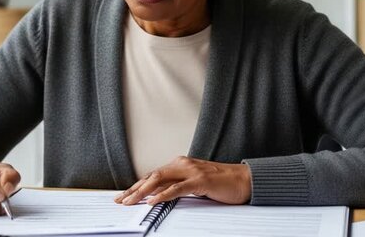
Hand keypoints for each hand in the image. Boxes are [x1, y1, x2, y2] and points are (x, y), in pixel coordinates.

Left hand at [114, 156, 251, 205]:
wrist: (244, 180)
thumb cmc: (221, 183)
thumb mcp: (194, 184)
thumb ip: (178, 186)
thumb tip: (159, 197)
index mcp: (180, 164)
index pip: (152, 175)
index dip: (136, 185)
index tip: (124, 195)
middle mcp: (182, 164)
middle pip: (152, 176)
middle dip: (134, 189)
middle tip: (120, 200)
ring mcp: (191, 171)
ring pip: (160, 180)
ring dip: (142, 191)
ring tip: (130, 201)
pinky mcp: (200, 180)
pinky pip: (177, 188)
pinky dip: (162, 194)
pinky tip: (152, 200)